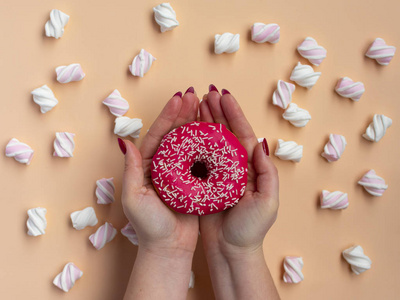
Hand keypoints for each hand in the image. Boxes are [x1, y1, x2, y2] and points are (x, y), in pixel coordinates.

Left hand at [120, 90, 199, 255]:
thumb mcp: (135, 198)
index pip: (157, 135)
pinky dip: (206, 143)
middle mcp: (163, 165)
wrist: (169, 248)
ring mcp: (179, 172)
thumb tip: (124, 141)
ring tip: (204, 106)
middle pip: (173, 134)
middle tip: (194, 95)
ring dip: (195, 123)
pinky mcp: (194, 180)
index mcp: (147, 166)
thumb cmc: (149, 226)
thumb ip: (132, 170)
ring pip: (188, 142)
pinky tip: (214, 131)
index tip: (179, 99)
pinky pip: (200, 157)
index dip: (168, 116)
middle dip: (183, 113)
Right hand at [199, 87, 278, 256]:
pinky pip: (198, 157)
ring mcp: (218, 173)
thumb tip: (260, 144)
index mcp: (251, 167)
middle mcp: (234, 166)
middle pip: (225, 133)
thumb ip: (267, 173)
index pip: (242, 134)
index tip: (223, 96)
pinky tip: (185, 130)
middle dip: (216, 112)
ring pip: (210, 142)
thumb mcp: (267, 201)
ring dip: (204, 122)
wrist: (231, 251)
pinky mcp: (204, 182)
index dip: (233, 114)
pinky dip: (193, 142)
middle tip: (206, 94)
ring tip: (195, 104)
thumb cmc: (251, 229)